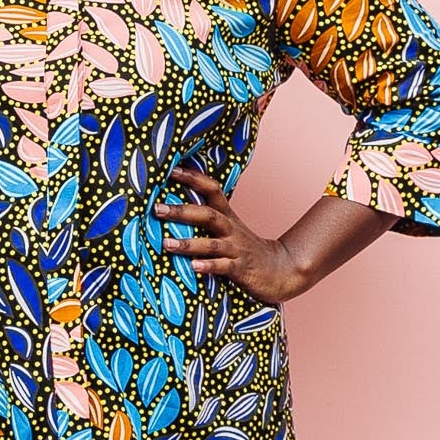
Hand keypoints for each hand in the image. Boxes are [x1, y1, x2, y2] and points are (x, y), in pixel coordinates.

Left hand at [153, 166, 305, 303]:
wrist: (281, 270)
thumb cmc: (246, 250)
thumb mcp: (229, 229)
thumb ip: (206, 219)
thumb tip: (172, 209)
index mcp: (227, 216)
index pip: (211, 190)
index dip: (193, 178)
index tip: (171, 170)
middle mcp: (231, 229)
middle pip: (207, 215)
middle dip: (181, 211)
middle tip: (157, 209)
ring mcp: (236, 249)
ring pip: (211, 244)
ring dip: (188, 243)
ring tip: (166, 243)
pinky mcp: (241, 270)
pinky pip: (223, 267)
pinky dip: (208, 266)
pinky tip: (193, 267)